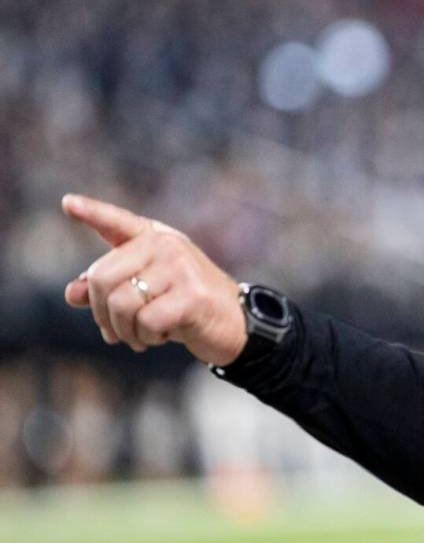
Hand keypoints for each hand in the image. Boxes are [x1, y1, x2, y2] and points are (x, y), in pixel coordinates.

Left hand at [62, 194, 247, 365]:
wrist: (236, 324)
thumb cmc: (186, 307)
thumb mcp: (147, 294)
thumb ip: (109, 288)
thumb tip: (72, 293)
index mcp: (155, 238)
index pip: (117, 222)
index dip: (92, 212)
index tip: (68, 203)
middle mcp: (166, 245)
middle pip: (101, 279)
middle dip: (101, 314)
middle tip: (114, 332)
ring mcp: (180, 267)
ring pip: (120, 304)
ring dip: (124, 331)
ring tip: (139, 337)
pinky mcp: (192, 295)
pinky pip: (145, 322)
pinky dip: (146, 338)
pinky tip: (161, 337)